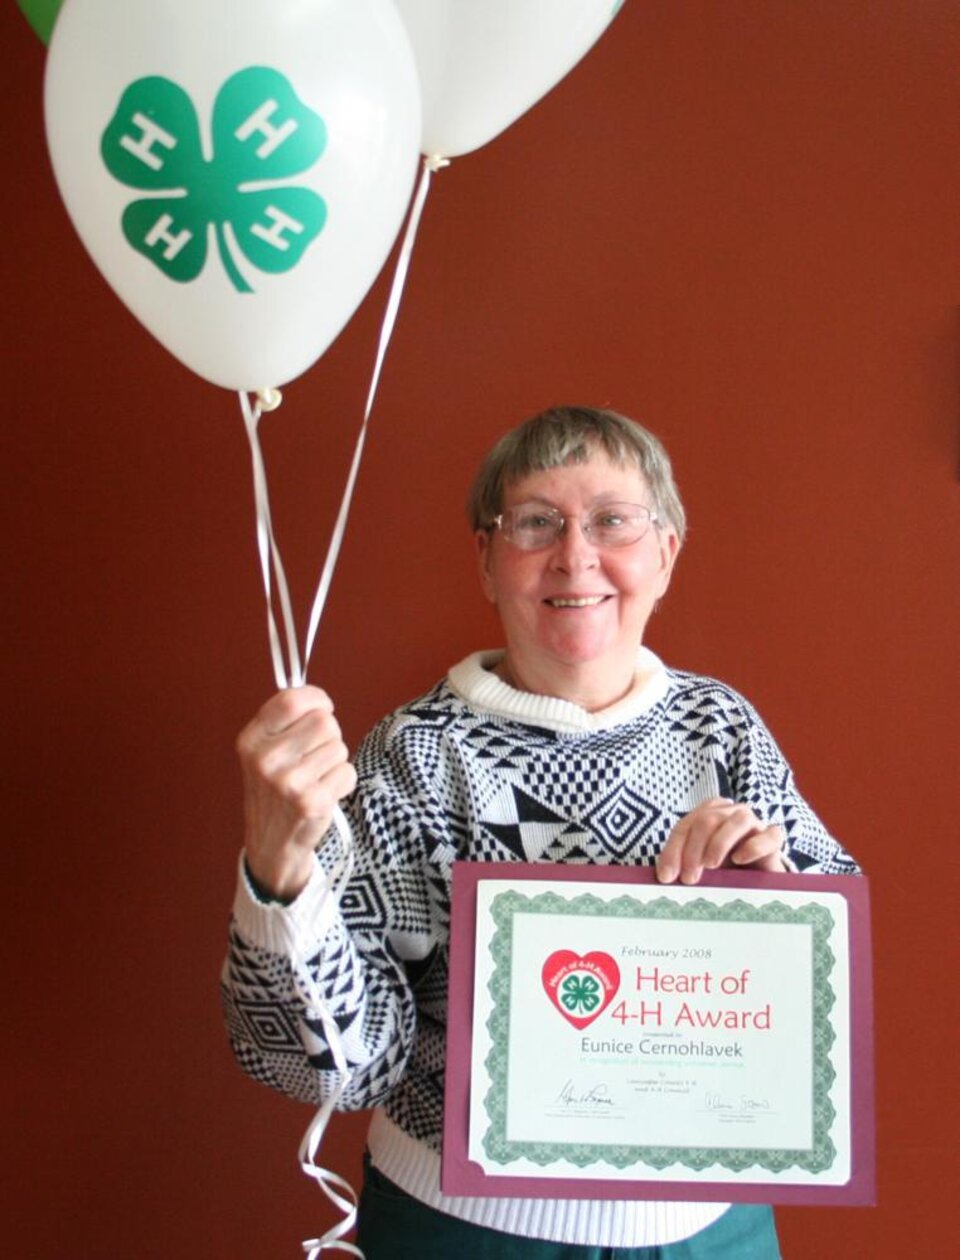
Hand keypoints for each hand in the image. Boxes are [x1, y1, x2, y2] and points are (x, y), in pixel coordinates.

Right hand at [236, 686, 356, 900]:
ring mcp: (288, 782)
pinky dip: (342, 782)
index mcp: (251, 740)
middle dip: (329, 736)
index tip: (322, 708)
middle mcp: (265, 759)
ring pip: (339, 747)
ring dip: (335, 761)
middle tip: (314, 756)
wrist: (270, 845)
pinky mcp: (311, 802)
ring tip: (315, 778)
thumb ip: (284, 722)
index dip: (316, 700)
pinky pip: (347, 772)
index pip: (291, 700)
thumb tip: (318, 699)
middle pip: (324, 722)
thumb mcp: (262, 753)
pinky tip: (322, 794)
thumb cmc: (273, 791)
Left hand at [656, 797, 785, 884]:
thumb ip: (682, 865)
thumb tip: (663, 877)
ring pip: (737, 820)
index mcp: (708, 814)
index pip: (685, 826)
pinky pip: (769, 835)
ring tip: (711, 866)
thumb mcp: (699, 867)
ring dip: (719, 843)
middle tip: (689, 878)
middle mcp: (730, 813)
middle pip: (707, 820)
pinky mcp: (773, 839)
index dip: (673, 850)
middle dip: (693, 850)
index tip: (667, 877)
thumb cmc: (725, 871)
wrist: (758, 882)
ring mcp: (755, 823)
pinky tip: (740, 859)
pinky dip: (753, 846)